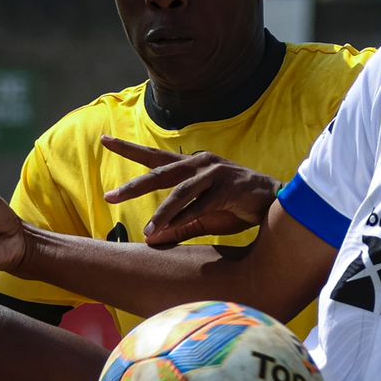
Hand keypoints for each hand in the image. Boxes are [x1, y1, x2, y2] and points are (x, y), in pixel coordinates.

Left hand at [101, 138, 275, 245]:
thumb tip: (151, 241)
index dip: (129, 148)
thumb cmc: (237, 207)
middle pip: (161, 172)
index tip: (105, 140)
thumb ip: (178, 227)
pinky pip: (203, 205)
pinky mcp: (229, 188)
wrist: (275, 203)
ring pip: (181, 192)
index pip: (155, 156)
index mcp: (191, 167)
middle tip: (110, 196)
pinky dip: (187, 217)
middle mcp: (200, 165)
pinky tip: (173, 229)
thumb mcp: (203, 218)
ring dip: (163, 213)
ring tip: (148, 230)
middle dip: (135, 186)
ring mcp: (215, 174)